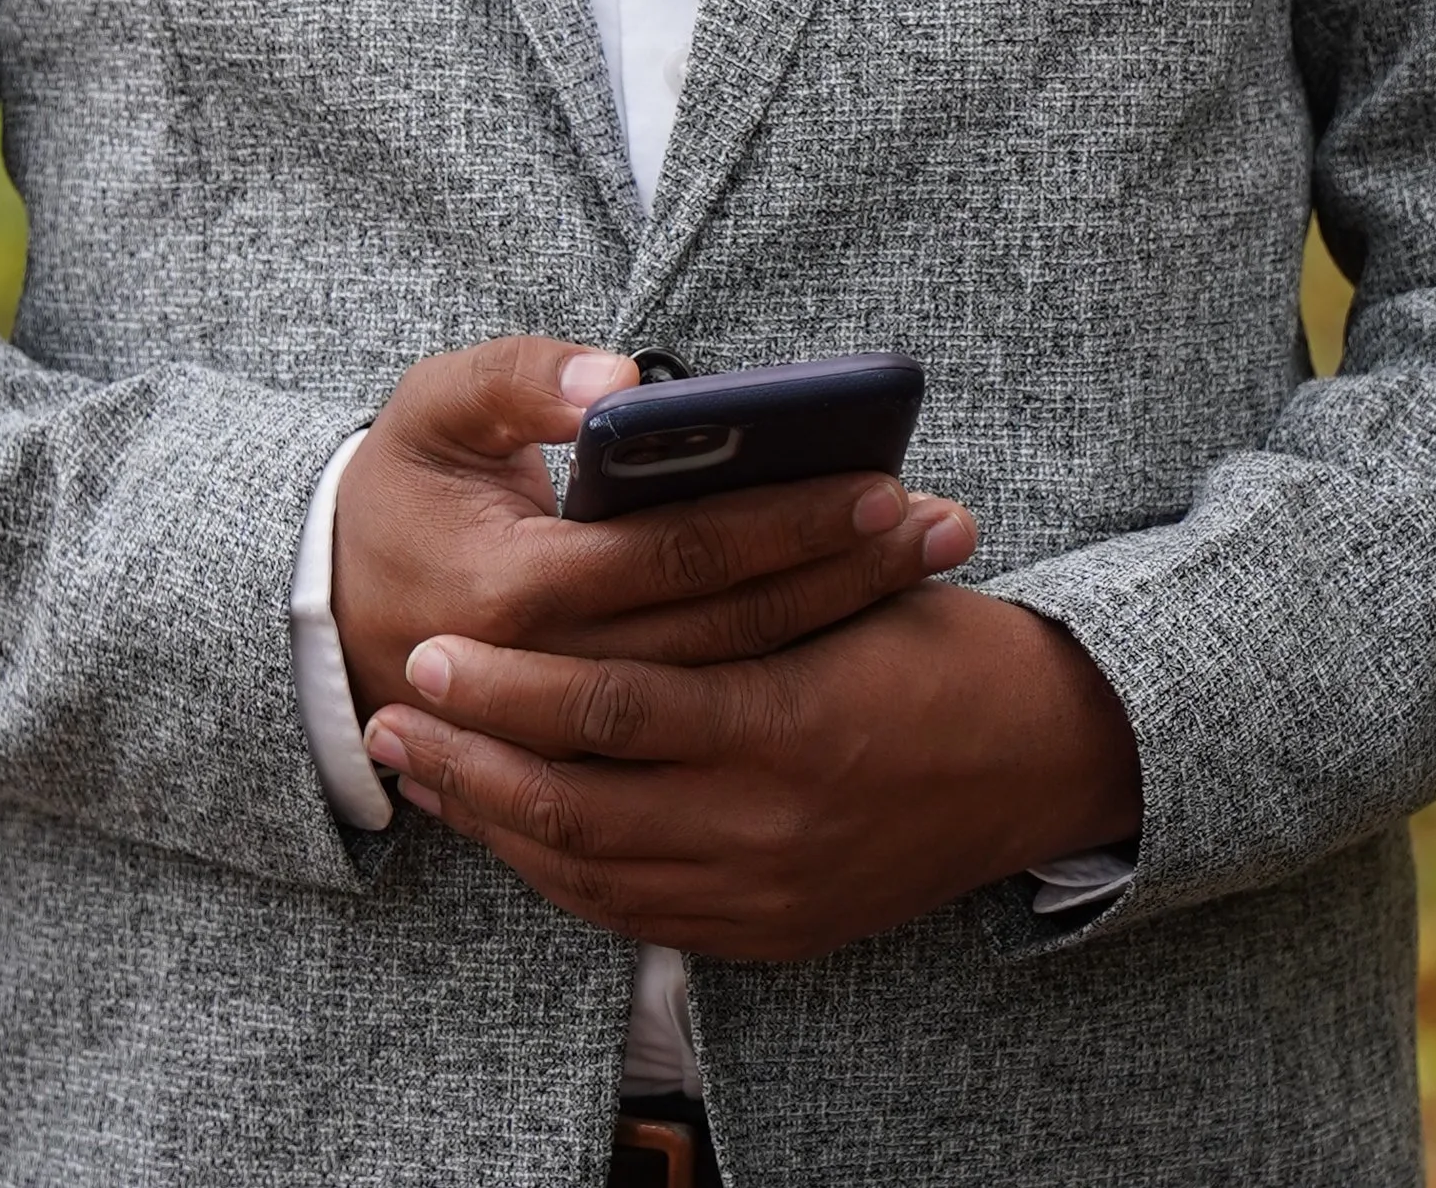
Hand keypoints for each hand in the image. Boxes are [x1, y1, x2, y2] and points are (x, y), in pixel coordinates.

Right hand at [332, 337, 976, 720]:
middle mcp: (551, 673)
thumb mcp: (434, 407)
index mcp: (511, 586)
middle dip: (840, 573)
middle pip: (723, 631)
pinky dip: (789, 669)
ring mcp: (574, 727)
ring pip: (727, 680)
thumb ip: (519, 379)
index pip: (672, 557)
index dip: (778, 522)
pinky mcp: (593, 751)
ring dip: (836, 619)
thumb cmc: (407, 488)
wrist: (334, 615)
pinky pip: (706, 715)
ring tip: (926, 564)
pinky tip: (863, 622)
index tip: (875, 482)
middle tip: (941, 524)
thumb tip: (616, 377)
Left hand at [363, 581, 1143, 959]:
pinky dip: (553, 871)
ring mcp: (766, 893)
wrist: (1044, 757)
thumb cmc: (939, 638)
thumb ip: (733, 570)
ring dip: (491, 818)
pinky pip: (629, 914)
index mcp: (783, 718)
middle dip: (467, 756)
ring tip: (421, 768)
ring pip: (587, 873)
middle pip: (572, 803)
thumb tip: (619, 503)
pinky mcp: (768, 932)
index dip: (503, 686)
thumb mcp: (843, 583)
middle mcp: (767, 822)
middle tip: (392, 712)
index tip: (427, 651)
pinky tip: (507, 823)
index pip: (604, 712)